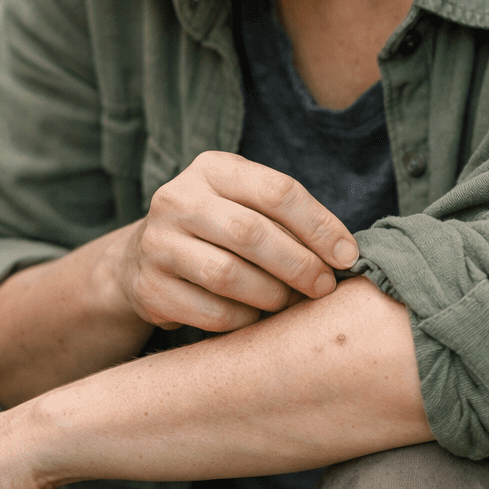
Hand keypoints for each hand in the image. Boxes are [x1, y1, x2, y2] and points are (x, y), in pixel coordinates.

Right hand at [108, 151, 357, 331]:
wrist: (143, 258)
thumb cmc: (218, 228)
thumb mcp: (245, 202)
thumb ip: (287, 216)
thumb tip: (343, 254)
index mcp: (212, 169)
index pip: (277, 191)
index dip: (320, 225)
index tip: (346, 255)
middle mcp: (178, 199)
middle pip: (251, 233)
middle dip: (299, 264)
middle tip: (323, 286)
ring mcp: (158, 244)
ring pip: (228, 276)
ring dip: (272, 295)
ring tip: (289, 301)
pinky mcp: (150, 288)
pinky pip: (212, 312)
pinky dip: (244, 320)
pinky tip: (255, 315)